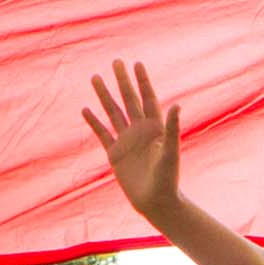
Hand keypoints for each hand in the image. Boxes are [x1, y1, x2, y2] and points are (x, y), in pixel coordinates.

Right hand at [83, 60, 180, 218]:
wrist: (156, 202)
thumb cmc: (168, 179)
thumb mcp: (171, 152)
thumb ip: (172, 129)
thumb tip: (177, 104)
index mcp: (154, 128)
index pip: (148, 99)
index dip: (143, 82)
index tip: (137, 64)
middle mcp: (140, 131)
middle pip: (129, 101)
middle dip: (122, 82)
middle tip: (116, 62)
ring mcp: (126, 141)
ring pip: (113, 113)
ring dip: (104, 96)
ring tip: (95, 78)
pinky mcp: (115, 154)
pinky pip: (102, 134)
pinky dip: (94, 122)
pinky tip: (86, 110)